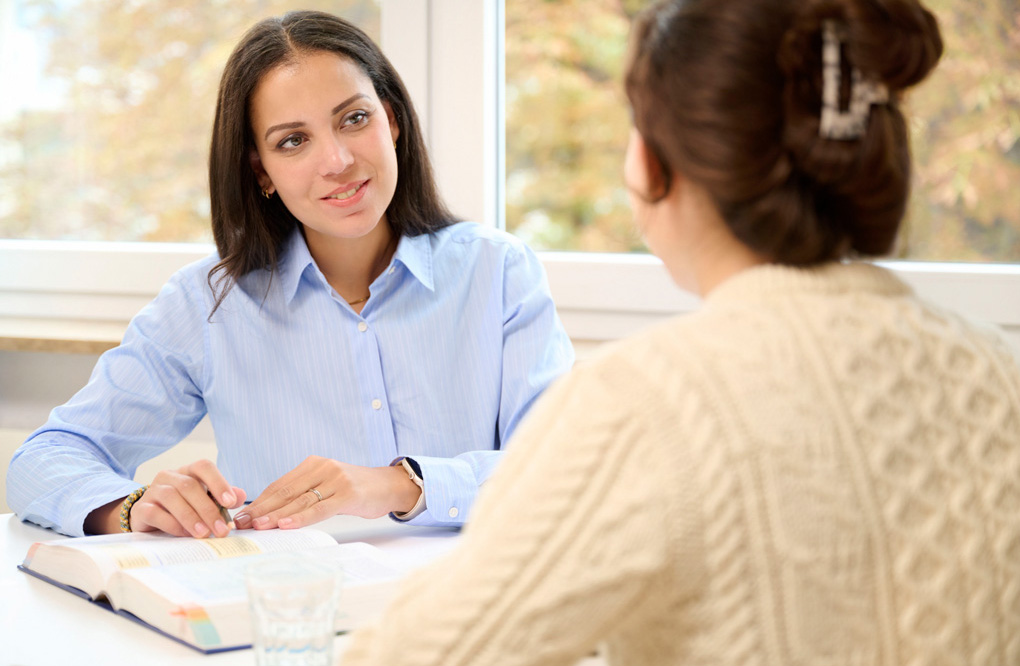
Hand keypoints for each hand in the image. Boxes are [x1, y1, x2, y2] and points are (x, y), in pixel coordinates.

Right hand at [128, 459, 246, 537]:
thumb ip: (222, 497)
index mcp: (188, 471)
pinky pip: (155, 513)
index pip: (204, 467)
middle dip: (208, 509)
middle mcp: (169, 476)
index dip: (218, 482)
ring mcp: (153, 490)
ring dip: (191, 517)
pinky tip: (184, 534)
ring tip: (204, 533)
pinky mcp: (141, 508)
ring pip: (172, 497)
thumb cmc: (183, 506)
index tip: (231, 502)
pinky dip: (173, 524)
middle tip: (221, 530)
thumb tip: (240, 495)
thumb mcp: (204, 500)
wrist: (149, 517)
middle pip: (190, 486)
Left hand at [234, 456, 420, 529]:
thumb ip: (306, 493)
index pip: (280, 484)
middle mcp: (323, 468)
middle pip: (285, 491)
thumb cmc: (356, 489)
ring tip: (258, 525)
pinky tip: (286, 524)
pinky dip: (301, 517)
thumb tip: (274, 513)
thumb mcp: (329, 485)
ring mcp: (336, 480)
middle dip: (261, 509)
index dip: (259, 501)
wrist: (389, 485)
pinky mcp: (348, 494)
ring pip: (299, 500)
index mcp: (314, 464)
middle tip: (242, 523)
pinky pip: (320, 508)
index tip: (242, 515)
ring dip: (276, 515)